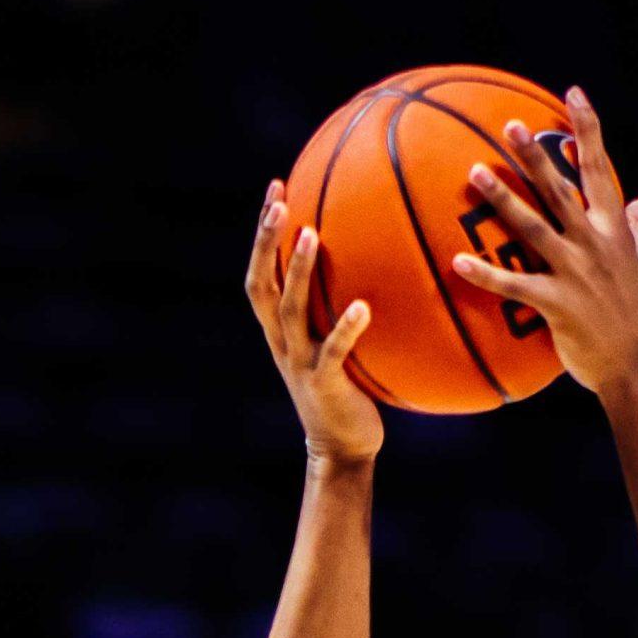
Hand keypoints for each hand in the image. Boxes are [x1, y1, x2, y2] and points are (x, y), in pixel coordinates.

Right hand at [245, 181, 385, 465]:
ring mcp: (300, 362)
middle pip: (262, 283)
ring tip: (311, 234)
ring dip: (299, 270)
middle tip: (280, 199)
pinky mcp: (325, 384)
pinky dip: (346, 328)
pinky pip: (334, 350)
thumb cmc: (346, 393)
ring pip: (290, 309)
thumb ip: (340, 311)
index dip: (263, 233)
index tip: (276, 188)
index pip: (261, 271)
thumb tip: (376, 267)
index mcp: (279, 330)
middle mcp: (282, 341)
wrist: (341, 449)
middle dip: (267, 240)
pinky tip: (363, 306)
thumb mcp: (337, 347)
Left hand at [451, 87, 637, 395]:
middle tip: (509, 126)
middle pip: (560, 191)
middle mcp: (593, 245)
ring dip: (502, 200)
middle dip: (534, 157)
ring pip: (533, 228)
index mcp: (613, 231)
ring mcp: (574, 273)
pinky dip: (486, 275)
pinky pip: (515, 285)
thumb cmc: (636, 317)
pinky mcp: (556, 305)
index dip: (588, 130)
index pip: (599, 170)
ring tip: (474, 173)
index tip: (574, 94)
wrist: (633, 367)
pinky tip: (458, 262)